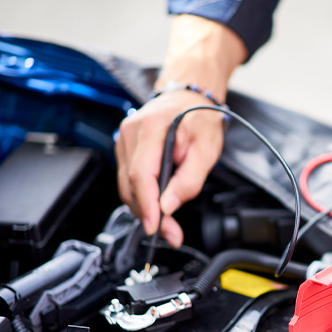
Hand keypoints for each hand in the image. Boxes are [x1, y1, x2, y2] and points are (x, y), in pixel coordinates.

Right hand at [115, 90, 223, 246]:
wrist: (189, 97)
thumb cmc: (200, 119)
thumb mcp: (207, 150)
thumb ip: (189, 180)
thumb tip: (168, 206)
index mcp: (152, 128)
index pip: (141, 174)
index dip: (147, 206)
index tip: (156, 227)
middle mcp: (131, 132)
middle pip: (130, 184)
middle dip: (148, 214)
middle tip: (170, 233)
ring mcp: (124, 139)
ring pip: (126, 186)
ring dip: (144, 209)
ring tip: (167, 224)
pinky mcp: (125, 148)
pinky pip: (128, 179)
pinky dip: (141, 197)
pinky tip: (157, 206)